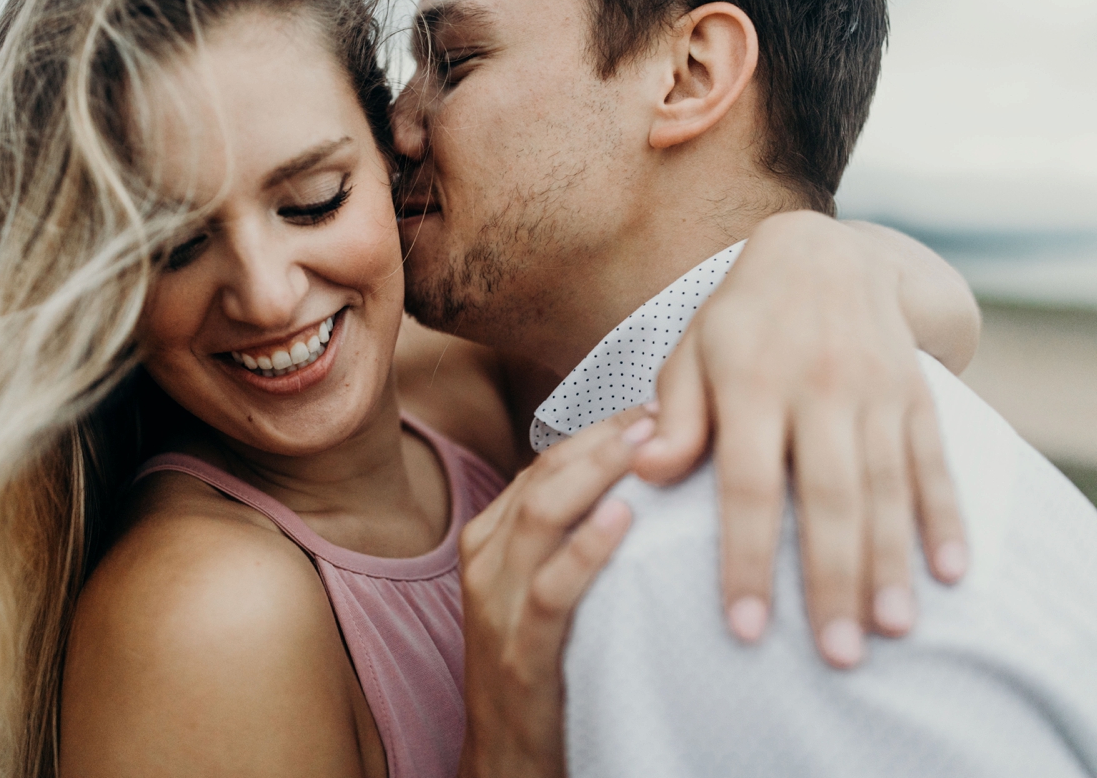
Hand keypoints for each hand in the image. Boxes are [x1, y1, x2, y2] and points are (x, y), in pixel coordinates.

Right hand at [458, 408, 647, 777]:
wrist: (506, 758)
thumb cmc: (543, 664)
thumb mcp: (542, 587)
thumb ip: (569, 535)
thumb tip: (639, 480)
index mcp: (490, 537)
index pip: (546, 463)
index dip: (600, 429)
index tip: (655, 404)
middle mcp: (485, 559)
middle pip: (544, 476)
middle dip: (603, 438)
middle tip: (662, 410)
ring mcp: (495, 603)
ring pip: (541, 516)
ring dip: (598, 474)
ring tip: (648, 446)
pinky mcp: (518, 650)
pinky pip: (550, 589)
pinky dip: (586, 549)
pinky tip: (624, 520)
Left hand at [634, 211, 969, 668]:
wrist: (826, 255)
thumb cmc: (739, 320)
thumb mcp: (691, 351)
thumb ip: (674, 413)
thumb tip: (646, 470)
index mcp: (750, 380)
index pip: (747, 483)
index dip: (745, 556)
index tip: (745, 626)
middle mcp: (818, 386)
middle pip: (827, 495)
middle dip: (831, 578)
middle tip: (836, 655)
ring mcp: (875, 390)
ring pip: (886, 487)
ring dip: (892, 561)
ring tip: (891, 630)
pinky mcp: (916, 394)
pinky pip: (933, 461)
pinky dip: (945, 516)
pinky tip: (950, 572)